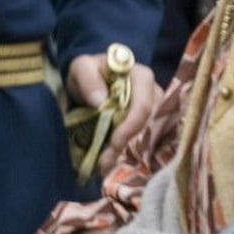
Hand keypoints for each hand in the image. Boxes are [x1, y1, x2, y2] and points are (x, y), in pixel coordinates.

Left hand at [67, 53, 157, 172]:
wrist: (87, 76)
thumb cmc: (87, 69)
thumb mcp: (81, 68)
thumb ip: (88, 80)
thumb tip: (100, 101)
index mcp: (141, 77)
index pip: (143, 105)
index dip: (130, 126)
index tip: (114, 142)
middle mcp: (152, 93)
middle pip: (145, 124)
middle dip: (125, 144)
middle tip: (104, 162)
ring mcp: (149, 109)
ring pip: (144, 135)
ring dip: (123, 152)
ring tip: (102, 166)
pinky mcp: (141, 122)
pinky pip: (138, 140)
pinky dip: (122, 152)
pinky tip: (107, 163)